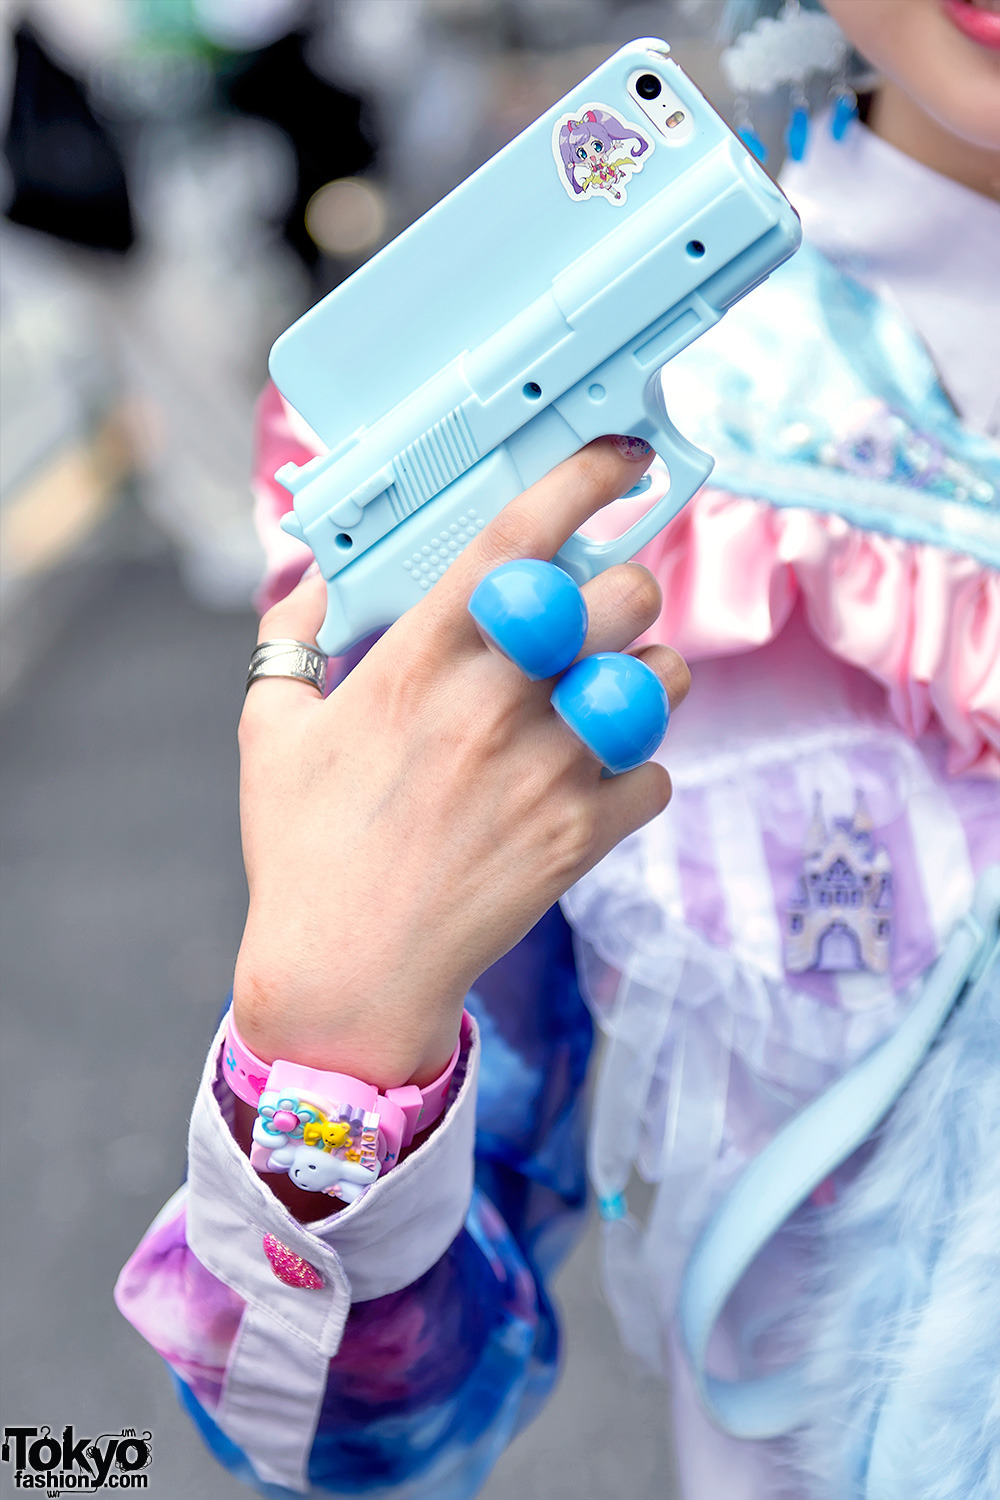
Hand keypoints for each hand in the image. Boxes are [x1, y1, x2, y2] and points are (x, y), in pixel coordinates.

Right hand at [234, 437, 689, 1090]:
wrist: (347, 977)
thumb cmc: (304, 852)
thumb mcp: (270, 731)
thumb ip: (292, 637)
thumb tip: (312, 576)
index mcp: (417, 663)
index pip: (517, 540)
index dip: (582, 480)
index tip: (621, 457)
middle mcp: (492, 705)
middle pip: (620, 596)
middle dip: (625, 588)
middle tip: (597, 612)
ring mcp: (547, 774)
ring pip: (660, 679)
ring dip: (645, 674)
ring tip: (605, 693)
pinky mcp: (581, 839)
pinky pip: (657, 775)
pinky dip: (638, 772)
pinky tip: (593, 780)